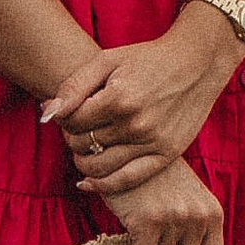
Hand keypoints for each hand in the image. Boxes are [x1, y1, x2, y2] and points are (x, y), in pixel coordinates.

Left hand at [42, 10, 241, 201]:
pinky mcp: (166, 155)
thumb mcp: (108, 60)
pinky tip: (88, 182)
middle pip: (82, 144)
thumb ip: (74, 86)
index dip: (63, 118)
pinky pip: (126, 180)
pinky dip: (102, 186)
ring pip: (98, 167)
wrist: (197, 64)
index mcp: (118, 99)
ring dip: (83, 160)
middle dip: (72, 138)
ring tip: (84, 149)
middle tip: (78, 128)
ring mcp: (152, 143)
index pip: (71, 122)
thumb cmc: (149, 58)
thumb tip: (46, 113)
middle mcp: (135, 125)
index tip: (71, 112)